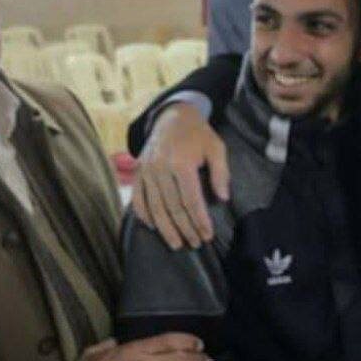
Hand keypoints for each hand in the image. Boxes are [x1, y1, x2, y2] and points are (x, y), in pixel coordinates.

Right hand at [132, 103, 229, 249]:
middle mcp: (160, 168)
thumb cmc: (198, 135)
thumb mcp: (216, 148)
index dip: (199, 220)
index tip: (207, 235)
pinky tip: (154, 228)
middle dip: (185, 228)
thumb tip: (223, 198)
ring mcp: (146, 171)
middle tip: (195, 243)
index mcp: (181, 162)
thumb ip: (221, 173)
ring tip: (176, 244)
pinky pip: (137, 199)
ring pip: (154, 207)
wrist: (172, 116)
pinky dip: (144, 215)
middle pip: (172, 207)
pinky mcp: (138, 172)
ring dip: (166, 229)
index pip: (191, 199)